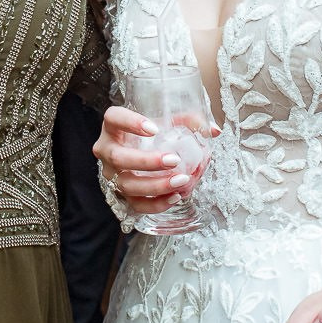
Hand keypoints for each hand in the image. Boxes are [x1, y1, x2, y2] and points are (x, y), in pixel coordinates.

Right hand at [92, 105, 209, 214]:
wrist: (137, 154)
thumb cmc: (151, 135)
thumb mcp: (166, 122)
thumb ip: (189, 122)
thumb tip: (214, 130)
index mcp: (114, 127)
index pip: (113, 118)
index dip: (130, 123)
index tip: (154, 129)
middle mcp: (107, 150)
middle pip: (119, 158)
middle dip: (147, 161)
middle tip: (174, 160)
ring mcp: (111, 175)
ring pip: (126, 184)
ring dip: (155, 185)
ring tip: (181, 180)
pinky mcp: (121, 195)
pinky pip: (135, 204)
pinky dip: (156, 203)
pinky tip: (175, 196)